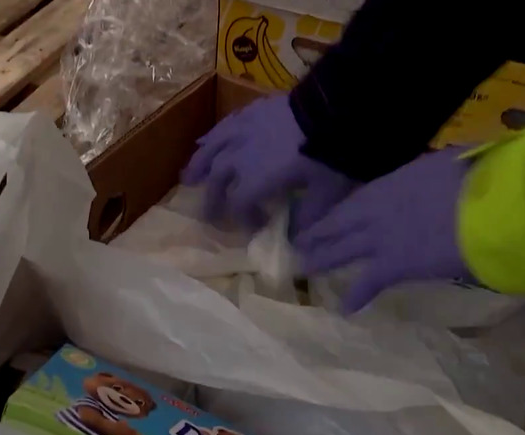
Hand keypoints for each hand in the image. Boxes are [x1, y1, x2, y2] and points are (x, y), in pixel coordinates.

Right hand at [181, 95, 354, 231]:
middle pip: (217, 178)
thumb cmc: (330, 154)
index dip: (242, 219)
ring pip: (212, 148)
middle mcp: (241, 155)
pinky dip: (213, 137)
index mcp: (256, 179)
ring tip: (189, 178)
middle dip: (211, 199)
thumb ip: (308, 217)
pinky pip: (225, 125)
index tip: (253, 228)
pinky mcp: (252, 110)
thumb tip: (296, 239)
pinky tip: (206, 141)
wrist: (335, 106)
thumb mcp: (326, 193)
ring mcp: (244, 130)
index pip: (238, 205)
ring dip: (199, 165)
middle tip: (209, 215)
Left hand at [296, 148, 471, 312]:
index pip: (360, 197)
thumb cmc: (478, 178)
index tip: (330, 216)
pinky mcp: (393, 265)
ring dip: (322, 258)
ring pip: (342, 249)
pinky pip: (368, 283)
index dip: (344, 209)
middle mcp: (379, 207)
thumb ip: (438, 173)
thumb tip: (444, 174)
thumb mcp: (452, 163)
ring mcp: (382, 236)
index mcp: (394, 180)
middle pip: (340, 221)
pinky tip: (343, 309)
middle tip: (301, 241)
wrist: (487, 206)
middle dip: (320, 232)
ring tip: (304, 267)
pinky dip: (356, 297)